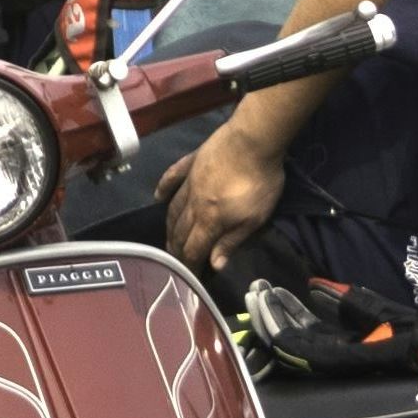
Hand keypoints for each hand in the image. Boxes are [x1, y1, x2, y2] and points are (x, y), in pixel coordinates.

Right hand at [161, 127, 282, 273]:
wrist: (254, 140)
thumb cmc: (260, 182)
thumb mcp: (255, 218)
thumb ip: (232, 241)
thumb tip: (214, 265)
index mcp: (209, 220)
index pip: (193, 249)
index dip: (189, 265)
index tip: (187, 277)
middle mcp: (193, 204)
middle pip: (179, 231)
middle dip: (176, 249)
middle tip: (174, 262)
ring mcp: (189, 181)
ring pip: (173, 209)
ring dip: (169, 227)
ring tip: (168, 238)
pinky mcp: (191, 162)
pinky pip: (171, 177)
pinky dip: (163, 189)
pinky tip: (157, 197)